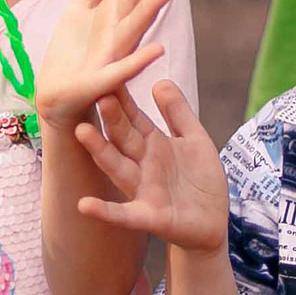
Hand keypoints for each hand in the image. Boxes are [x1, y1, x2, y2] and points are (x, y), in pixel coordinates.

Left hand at [34, 0, 177, 129]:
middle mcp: (117, 32)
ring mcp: (112, 56)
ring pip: (134, 27)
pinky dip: (138, 61)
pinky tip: (157, 50)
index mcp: (111, 14)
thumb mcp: (81, 10)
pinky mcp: (101, 82)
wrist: (55, 97)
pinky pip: (121, 70)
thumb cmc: (74, 55)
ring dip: (151, 7)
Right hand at [74, 80, 227, 253]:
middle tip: (96, 91)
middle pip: (123, 137)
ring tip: (81, 131)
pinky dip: (104, 210)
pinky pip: (124, 214)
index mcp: (153, 144)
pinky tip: (84, 205)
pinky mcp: (149, 216)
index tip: (109, 72)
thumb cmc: (200, 180)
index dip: (123, 97)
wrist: (214, 222)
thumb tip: (159, 81)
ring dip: (99, 151)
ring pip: (117, 167)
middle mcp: (142, 164)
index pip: (133, 117)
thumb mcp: (194, 140)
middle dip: (111, 116)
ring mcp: (142, 190)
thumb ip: (178, 113)